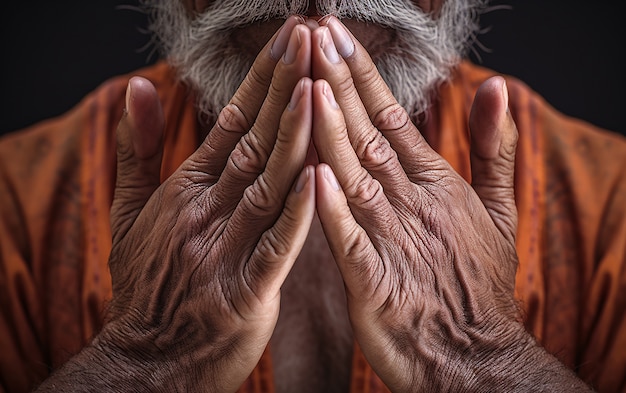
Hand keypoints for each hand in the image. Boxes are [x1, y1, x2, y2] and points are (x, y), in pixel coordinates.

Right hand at [36, 17, 315, 391]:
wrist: (149, 358)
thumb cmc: (147, 284)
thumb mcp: (129, 212)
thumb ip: (136, 149)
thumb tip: (136, 88)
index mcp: (187, 189)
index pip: (229, 122)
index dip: (260, 78)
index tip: (288, 38)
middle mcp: (206, 211)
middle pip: (253, 141)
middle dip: (284, 87)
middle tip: (310, 38)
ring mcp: (225, 251)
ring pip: (267, 184)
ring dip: (293, 135)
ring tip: (317, 86)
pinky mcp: (245, 293)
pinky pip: (276, 247)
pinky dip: (298, 213)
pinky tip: (320, 178)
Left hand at [312, 17, 589, 391]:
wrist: (474, 357)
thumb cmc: (479, 284)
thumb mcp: (500, 211)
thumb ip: (494, 149)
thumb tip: (498, 87)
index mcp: (434, 184)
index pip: (392, 117)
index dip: (363, 75)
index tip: (335, 36)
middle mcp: (411, 204)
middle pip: (369, 135)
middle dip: (339, 84)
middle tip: (312, 36)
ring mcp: (391, 242)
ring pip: (355, 176)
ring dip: (331, 131)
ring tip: (309, 85)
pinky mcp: (372, 284)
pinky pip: (348, 240)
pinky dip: (330, 208)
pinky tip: (312, 175)